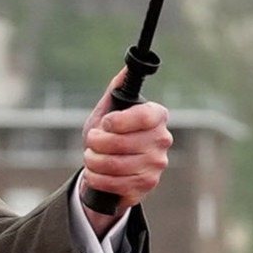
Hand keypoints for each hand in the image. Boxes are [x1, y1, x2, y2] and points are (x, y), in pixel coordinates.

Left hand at [80, 74, 173, 214]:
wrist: (111, 168)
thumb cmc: (109, 135)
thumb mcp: (109, 111)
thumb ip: (116, 89)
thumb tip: (126, 67)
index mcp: (157, 116)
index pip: (142, 117)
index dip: (118, 121)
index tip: (105, 123)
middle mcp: (162, 139)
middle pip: (122, 143)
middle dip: (97, 143)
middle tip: (91, 141)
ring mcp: (157, 164)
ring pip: (116, 164)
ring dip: (93, 161)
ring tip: (90, 157)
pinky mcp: (147, 184)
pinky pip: (115, 183)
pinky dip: (96, 178)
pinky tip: (94, 173)